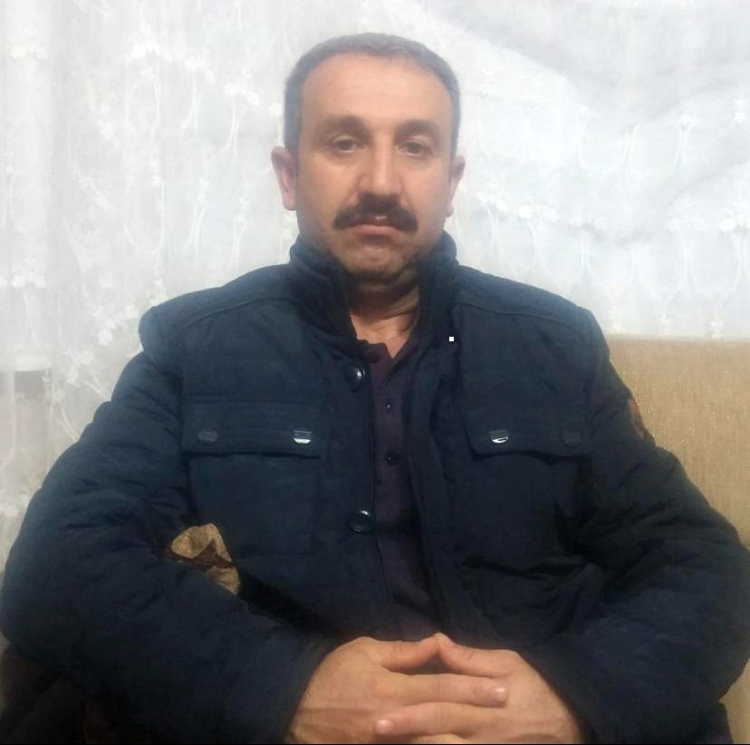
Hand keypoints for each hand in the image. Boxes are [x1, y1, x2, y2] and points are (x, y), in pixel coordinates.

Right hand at [284, 636, 508, 743]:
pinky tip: (452, 744)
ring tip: (488, 736)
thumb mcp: (363, 652)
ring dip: (459, 740)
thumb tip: (436, 643)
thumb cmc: (332, 675)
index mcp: (392, 689)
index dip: (473, 688)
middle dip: (477, 717)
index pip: (441, 687)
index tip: (502, 690)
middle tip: (507, 715)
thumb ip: (402, 652)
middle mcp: (394, 720)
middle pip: (444, 721)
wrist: (293, 710)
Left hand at [374, 634, 584, 743]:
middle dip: (407, 732)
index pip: (442, 706)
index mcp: (483, 703)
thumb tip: (437, 641)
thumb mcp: (508, 664)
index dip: (411, 710)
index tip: (381, 713)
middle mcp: (482, 732)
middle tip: (376, 730)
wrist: (568, 725)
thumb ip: (469, 658)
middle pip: (439, 732)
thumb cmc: (534, 689)